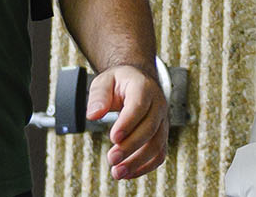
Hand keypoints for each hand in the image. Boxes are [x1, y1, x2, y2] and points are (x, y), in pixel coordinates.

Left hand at [86, 63, 168, 179]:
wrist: (138, 81)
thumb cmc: (120, 82)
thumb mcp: (105, 81)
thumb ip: (98, 96)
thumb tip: (93, 115)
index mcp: (144, 88)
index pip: (139, 106)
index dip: (128, 123)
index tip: (113, 138)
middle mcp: (158, 105)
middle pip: (149, 129)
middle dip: (130, 147)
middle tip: (112, 159)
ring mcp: (163, 121)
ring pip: (157, 145)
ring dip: (138, 162)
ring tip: (118, 172)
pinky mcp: (161, 135)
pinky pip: (159, 154)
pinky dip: (145, 166)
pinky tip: (128, 173)